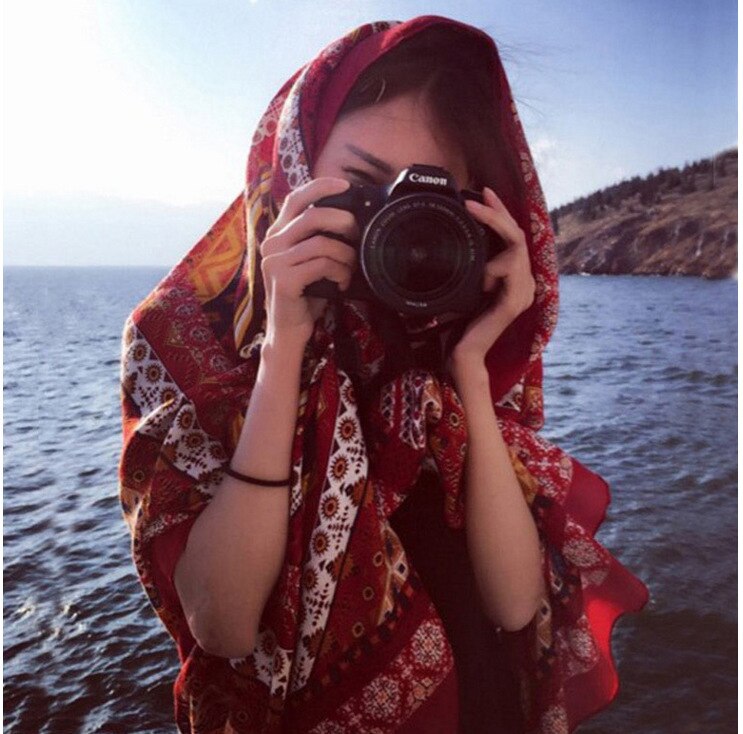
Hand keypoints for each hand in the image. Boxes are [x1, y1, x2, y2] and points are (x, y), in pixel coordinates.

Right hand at [259, 178, 358, 346]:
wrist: (288, 329)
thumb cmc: (305, 294)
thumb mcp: (310, 261)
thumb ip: (319, 238)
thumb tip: (351, 219)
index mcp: (277, 233)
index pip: (296, 198)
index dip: (322, 187)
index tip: (346, 186)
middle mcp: (272, 243)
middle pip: (313, 217)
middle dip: (343, 222)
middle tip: (357, 235)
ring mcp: (275, 261)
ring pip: (322, 243)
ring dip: (346, 255)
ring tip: (350, 268)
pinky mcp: (283, 280)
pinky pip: (322, 265)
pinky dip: (340, 272)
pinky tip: (342, 283)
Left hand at [450, 187, 535, 371]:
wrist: (463, 353)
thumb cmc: (460, 323)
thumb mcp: (465, 284)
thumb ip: (472, 264)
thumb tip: (459, 237)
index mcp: (514, 278)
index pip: (513, 237)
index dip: (501, 213)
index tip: (483, 193)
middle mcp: (524, 282)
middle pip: (518, 236)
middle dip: (499, 213)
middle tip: (480, 196)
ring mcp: (523, 292)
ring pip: (516, 249)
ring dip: (493, 247)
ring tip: (476, 270)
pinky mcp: (515, 302)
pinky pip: (511, 269)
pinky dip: (493, 268)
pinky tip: (482, 279)